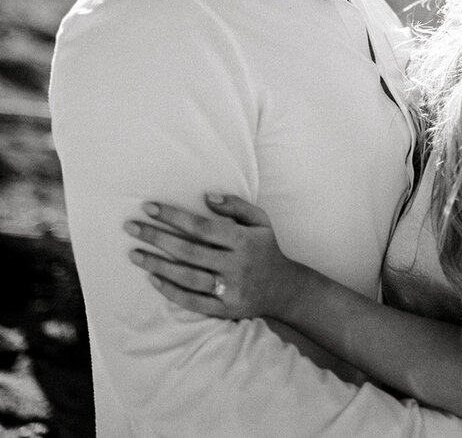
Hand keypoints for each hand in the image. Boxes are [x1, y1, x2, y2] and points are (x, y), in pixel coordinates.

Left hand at [123, 194, 296, 319]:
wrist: (283, 289)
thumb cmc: (266, 248)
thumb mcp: (260, 220)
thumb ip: (236, 206)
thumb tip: (206, 196)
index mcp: (243, 241)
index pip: (201, 226)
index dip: (174, 216)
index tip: (149, 207)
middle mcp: (235, 265)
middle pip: (188, 251)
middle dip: (156, 237)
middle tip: (131, 227)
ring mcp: (229, 290)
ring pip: (186, 277)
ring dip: (157, 264)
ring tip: (134, 253)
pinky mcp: (224, 310)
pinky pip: (192, 301)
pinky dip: (170, 291)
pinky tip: (152, 278)